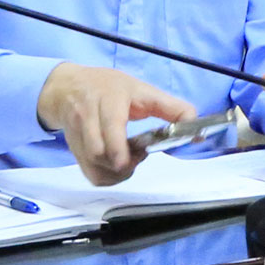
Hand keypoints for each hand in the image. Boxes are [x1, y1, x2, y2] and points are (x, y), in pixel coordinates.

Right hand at [36, 64, 192, 186]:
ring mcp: (77, 135)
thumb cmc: (110, 87)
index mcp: (109, 99)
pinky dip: (107, 178)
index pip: (110, 126)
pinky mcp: (73, 149)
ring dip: (116, 173)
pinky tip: (117, 167)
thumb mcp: (144, 90)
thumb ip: (173, 108)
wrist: (66, 87)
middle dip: (122, 163)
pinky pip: (89, 173)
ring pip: (93, 167)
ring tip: (128, 160)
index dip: (119, 148)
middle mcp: (88, 117)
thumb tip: (198, 131)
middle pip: (98, 153)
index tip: (134, 159)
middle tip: (138, 155)